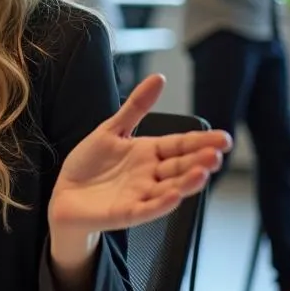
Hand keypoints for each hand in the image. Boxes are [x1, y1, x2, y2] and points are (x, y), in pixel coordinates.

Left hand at [47, 75, 229, 247]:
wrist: (65, 194)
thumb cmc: (89, 164)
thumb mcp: (112, 129)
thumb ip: (136, 106)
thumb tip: (159, 78)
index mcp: (149, 153)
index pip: (180, 145)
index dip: (200, 142)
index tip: (224, 138)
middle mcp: (150, 175)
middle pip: (180, 167)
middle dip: (199, 161)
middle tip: (216, 154)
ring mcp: (140, 194)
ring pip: (170, 188)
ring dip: (187, 182)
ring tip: (203, 172)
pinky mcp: (126, 212)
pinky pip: (147, 209)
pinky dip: (160, 204)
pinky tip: (173, 195)